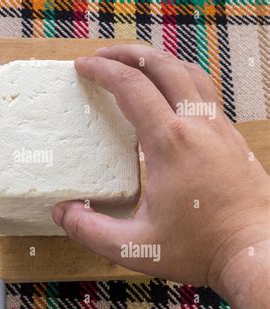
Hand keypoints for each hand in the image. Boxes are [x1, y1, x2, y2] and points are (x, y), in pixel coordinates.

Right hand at [53, 44, 269, 308]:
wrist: (256, 252)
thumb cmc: (198, 249)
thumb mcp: (135, 248)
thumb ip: (90, 230)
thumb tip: (61, 212)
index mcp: (170, 143)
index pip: (132, 87)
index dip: (103, 71)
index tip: (83, 67)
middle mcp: (196, 125)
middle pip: (162, 66)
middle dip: (127, 54)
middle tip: (101, 57)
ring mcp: (218, 127)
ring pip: (188, 71)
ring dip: (156, 61)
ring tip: (132, 65)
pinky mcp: (230, 136)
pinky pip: (204, 90)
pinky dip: (179, 77)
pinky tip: (168, 93)